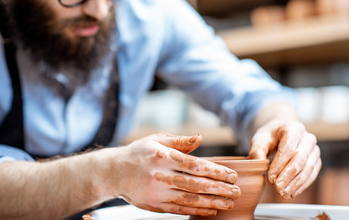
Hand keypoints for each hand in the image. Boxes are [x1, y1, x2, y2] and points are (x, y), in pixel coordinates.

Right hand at [118, 133, 240, 216]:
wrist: (112, 172)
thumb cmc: (137, 153)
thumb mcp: (156, 140)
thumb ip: (179, 141)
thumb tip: (200, 138)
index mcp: (163, 156)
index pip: (195, 165)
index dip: (215, 171)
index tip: (232, 175)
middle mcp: (161, 175)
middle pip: (195, 184)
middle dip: (219, 188)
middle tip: (236, 191)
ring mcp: (157, 192)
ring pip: (190, 199)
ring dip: (212, 202)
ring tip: (228, 202)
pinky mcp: (154, 205)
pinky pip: (179, 209)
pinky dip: (196, 211)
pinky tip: (210, 210)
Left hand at [248, 121, 320, 198]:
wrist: (281, 134)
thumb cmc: (270, 137)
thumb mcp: (260, 139)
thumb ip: (257, 150)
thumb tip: (257, 161)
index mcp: (294, 128)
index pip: (288, 148)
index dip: (279, 165)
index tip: (270, 178)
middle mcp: (308, 138)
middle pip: (299, 159)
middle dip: (287, 176)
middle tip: (276, 188)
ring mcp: (314, 150)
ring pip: (307, 169)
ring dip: (295, 183)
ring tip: (283, 193)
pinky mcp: (316, 160)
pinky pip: (312, 174)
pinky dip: (302, 185)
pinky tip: (292, 192)